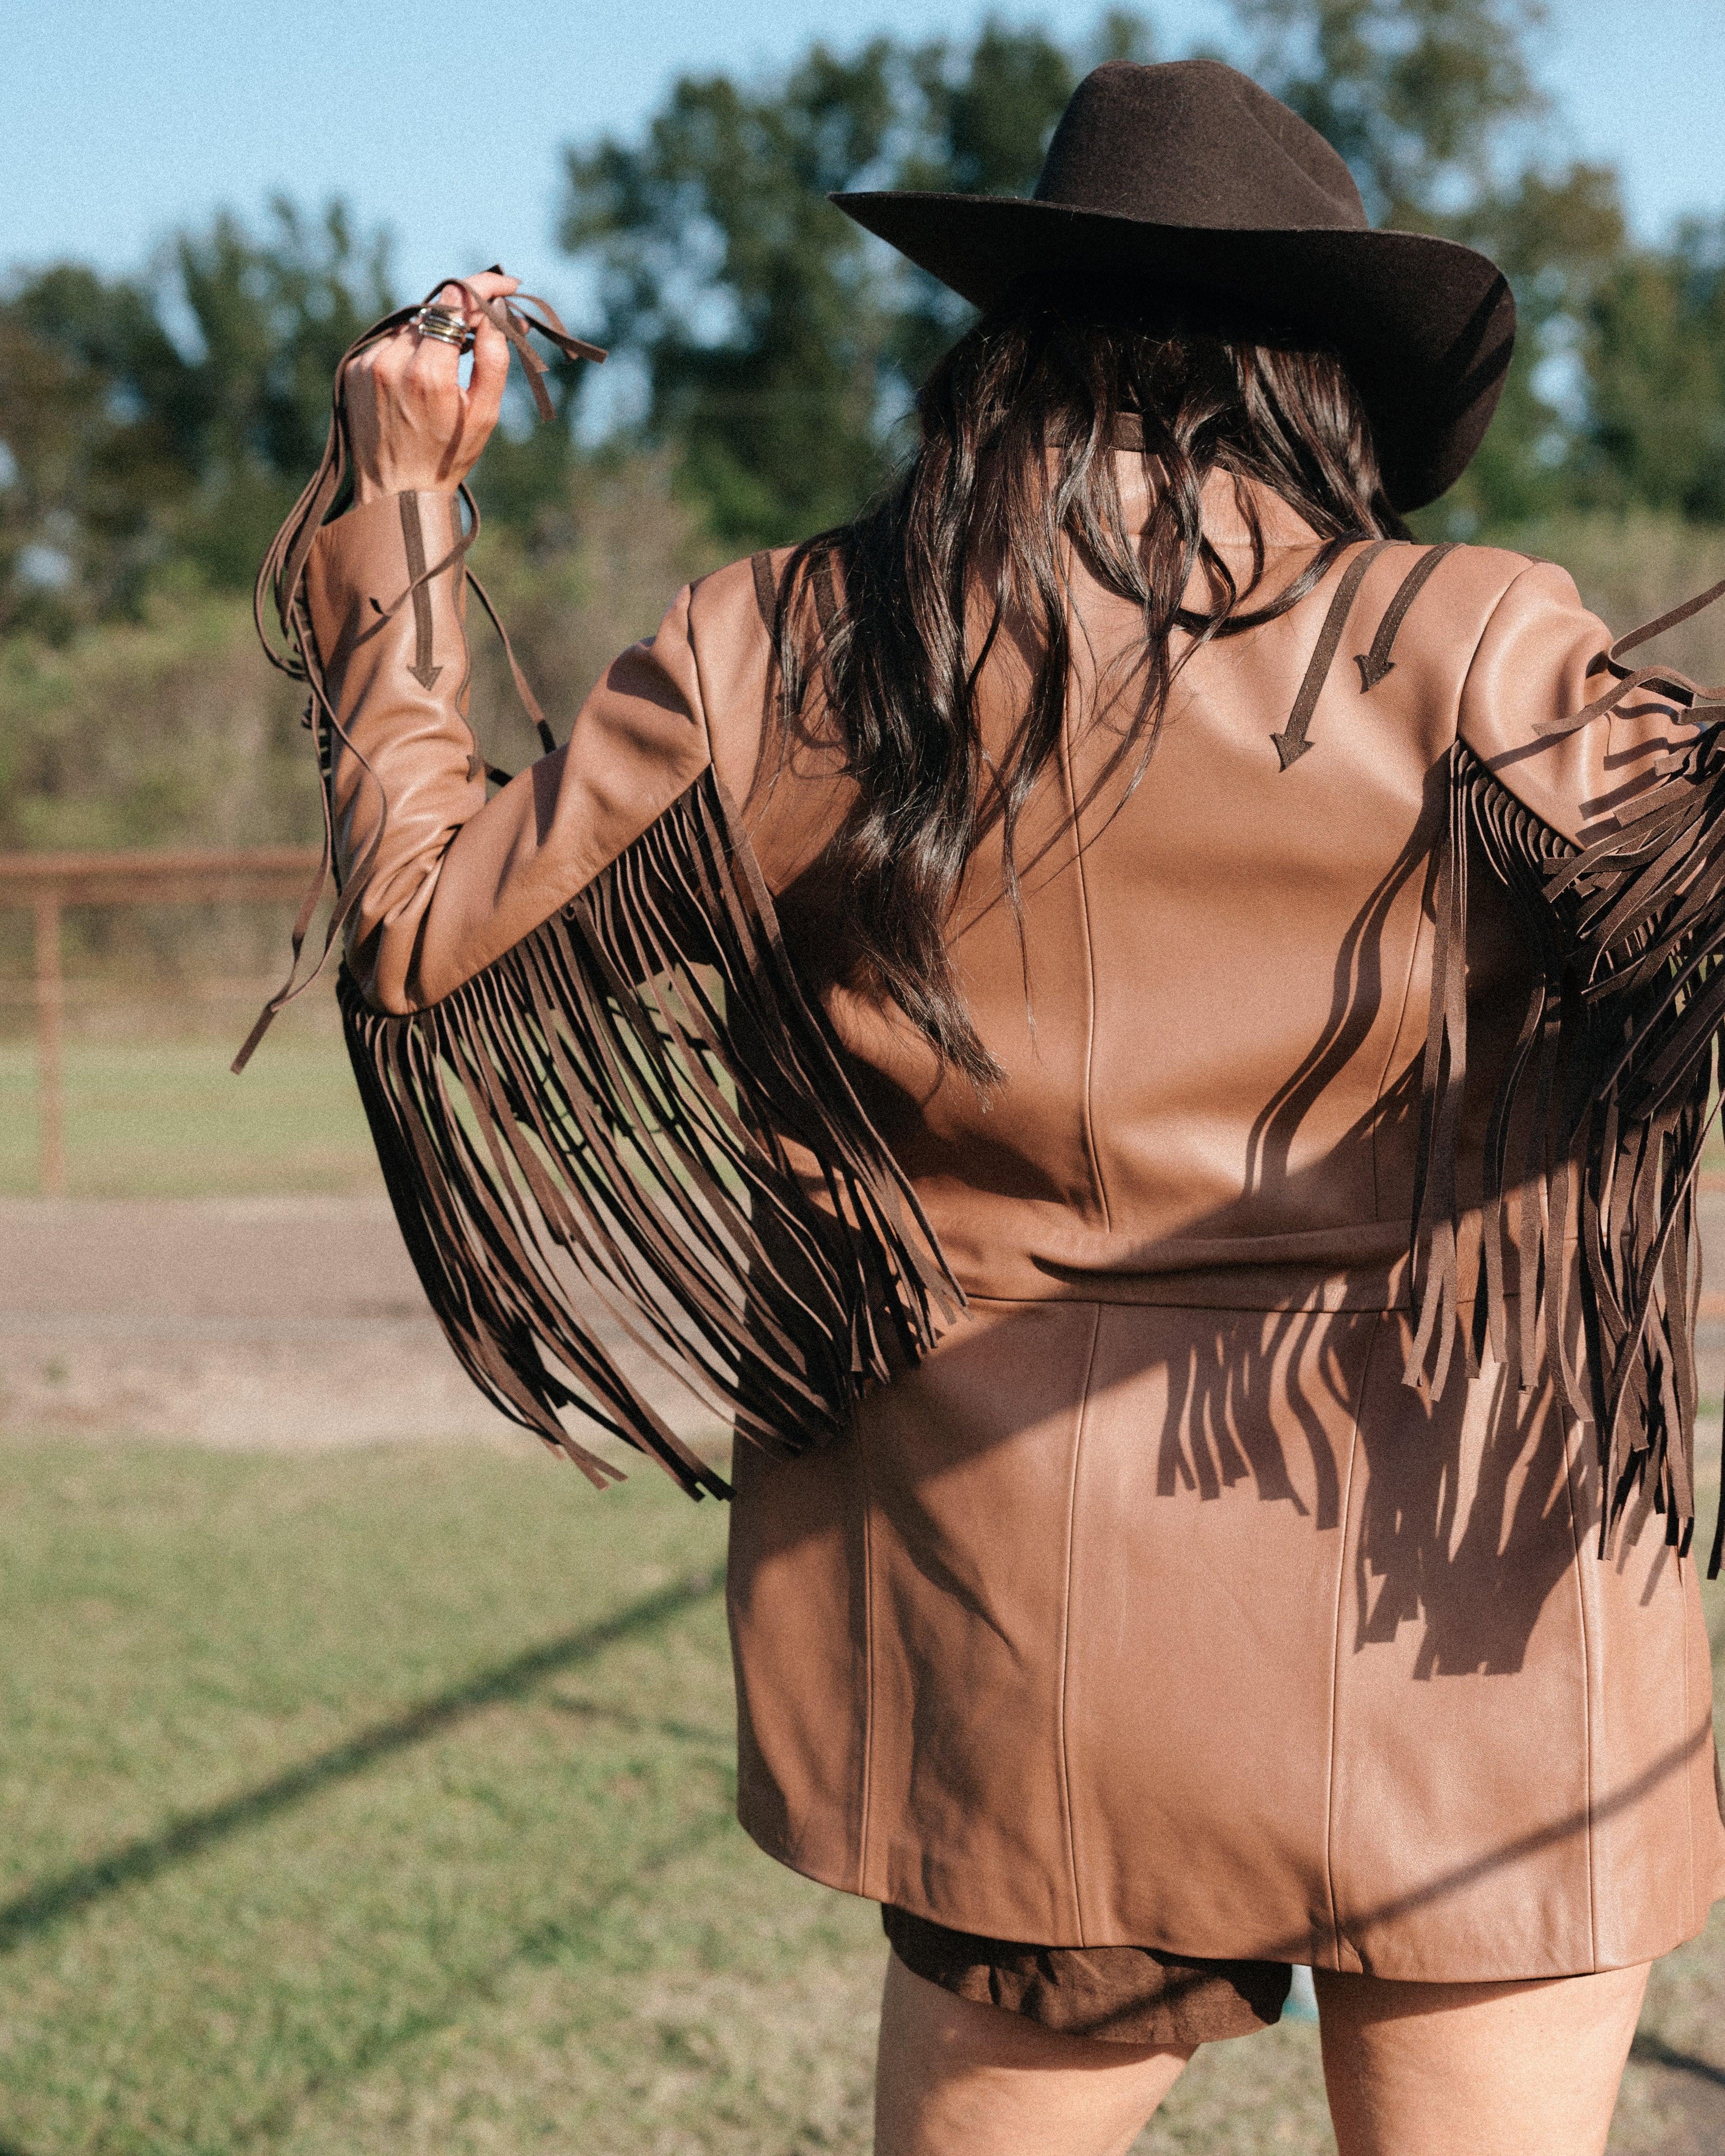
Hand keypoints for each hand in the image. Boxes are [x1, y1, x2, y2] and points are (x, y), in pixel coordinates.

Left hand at [346, 271, 517, 502]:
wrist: (395, 494)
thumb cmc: (448, 457)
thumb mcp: (484, 416)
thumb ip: (493, 361)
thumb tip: (497, 316)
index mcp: (428, 375)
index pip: (455, 303)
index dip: (483, 286)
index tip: (506, 283)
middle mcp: (392, 363)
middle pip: (434, 310)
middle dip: (463, 310)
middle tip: (487, 323)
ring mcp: (368, 365)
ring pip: (412, 326)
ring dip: (436, 332)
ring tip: (453, 361)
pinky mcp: (355, 369)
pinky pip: (391, 344)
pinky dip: (412, 349)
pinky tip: (422, 378)